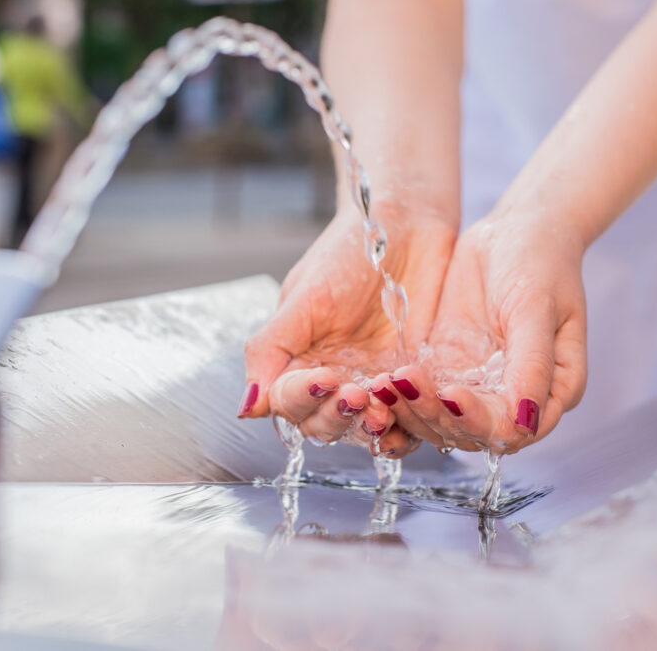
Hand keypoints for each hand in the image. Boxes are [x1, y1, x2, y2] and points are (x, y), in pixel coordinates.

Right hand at [238, 202, 456, 456]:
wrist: (405, 226)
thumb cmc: (348, 253)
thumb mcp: (304, 297)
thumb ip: (270, 349)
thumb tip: (246, 407)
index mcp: (296, 360)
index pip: (287, 401)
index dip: (302, 398)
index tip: (324, 378)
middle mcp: (330, 378)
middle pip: (321, 424)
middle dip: (336, 417)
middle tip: (357, 395)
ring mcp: (371, 383)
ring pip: (362, 430)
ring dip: (369, 428)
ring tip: (382, 412)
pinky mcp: (410, 384)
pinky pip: (406, 422)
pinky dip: (406, 429)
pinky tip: (410, 421)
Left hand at [380, 211, 587, 453]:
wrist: (515, 229)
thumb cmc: (539, 263)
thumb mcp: (536, 308)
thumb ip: (532, 365)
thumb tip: (524, 420)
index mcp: (552, 392)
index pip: (511, 429)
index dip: (477, 421)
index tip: (450, 394)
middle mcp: (513, 398)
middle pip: (469, 432)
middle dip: (433, 414)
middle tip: (402, 384)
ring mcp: (477, 385)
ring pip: (440, 419)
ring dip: (410, 409)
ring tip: (383, 383)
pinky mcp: (447, 369)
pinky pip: (422, 393)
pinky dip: (401, 393)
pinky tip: (378, 379)